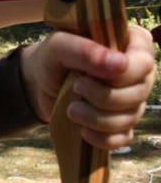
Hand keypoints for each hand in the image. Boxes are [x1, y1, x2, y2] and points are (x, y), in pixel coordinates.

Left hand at [22, 25, 155, 149]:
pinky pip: (123, 138)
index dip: (120, 74)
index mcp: (131, 44)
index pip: (143, 62)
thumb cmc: (52, 57)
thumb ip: (85, 50)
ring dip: (96, 118)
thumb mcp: (59, 46)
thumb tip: (120, 64)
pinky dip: (101, 137)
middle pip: (138, 93)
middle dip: (103, 97)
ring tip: (71, 109)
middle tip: (75, 88)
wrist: (40, 82)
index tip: (86, 77)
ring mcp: (133, 100)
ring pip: (129, 117)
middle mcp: (139, 73)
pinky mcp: (122, 123)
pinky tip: (82, 129)